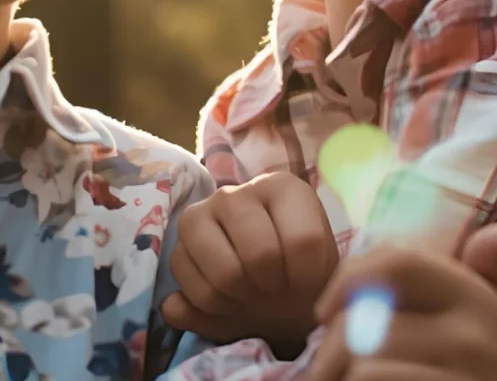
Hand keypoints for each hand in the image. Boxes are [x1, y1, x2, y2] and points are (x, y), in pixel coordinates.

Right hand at [163, 172, 339, 352]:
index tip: (307, 281)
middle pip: (262, 254)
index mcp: (282, 187)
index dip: (308, 277)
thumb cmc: (300, 273)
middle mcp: (235, 193)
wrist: (273, 292)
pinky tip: (226, 299)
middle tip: (275, 287)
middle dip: (272, 285)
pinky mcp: (177, 248)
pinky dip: (215, 309)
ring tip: (251, 292)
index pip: (303, 240)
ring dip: (243, 297)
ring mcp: (199, 216)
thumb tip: (238, 288)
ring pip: (226, 273)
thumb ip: (310, 280)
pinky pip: (195, 291)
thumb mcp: (319, 275)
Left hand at [305, 224, 496, 380]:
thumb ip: (495, 277)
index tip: (327, 310)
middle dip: (330, 349)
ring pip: (363, 365)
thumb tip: (493, 236)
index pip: (396, 262)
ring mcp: (462, 376)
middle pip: (365, 320)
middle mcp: (473, 334)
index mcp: (478, 298)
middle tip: (325, 369)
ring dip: (339, 379)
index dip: (347, 278)